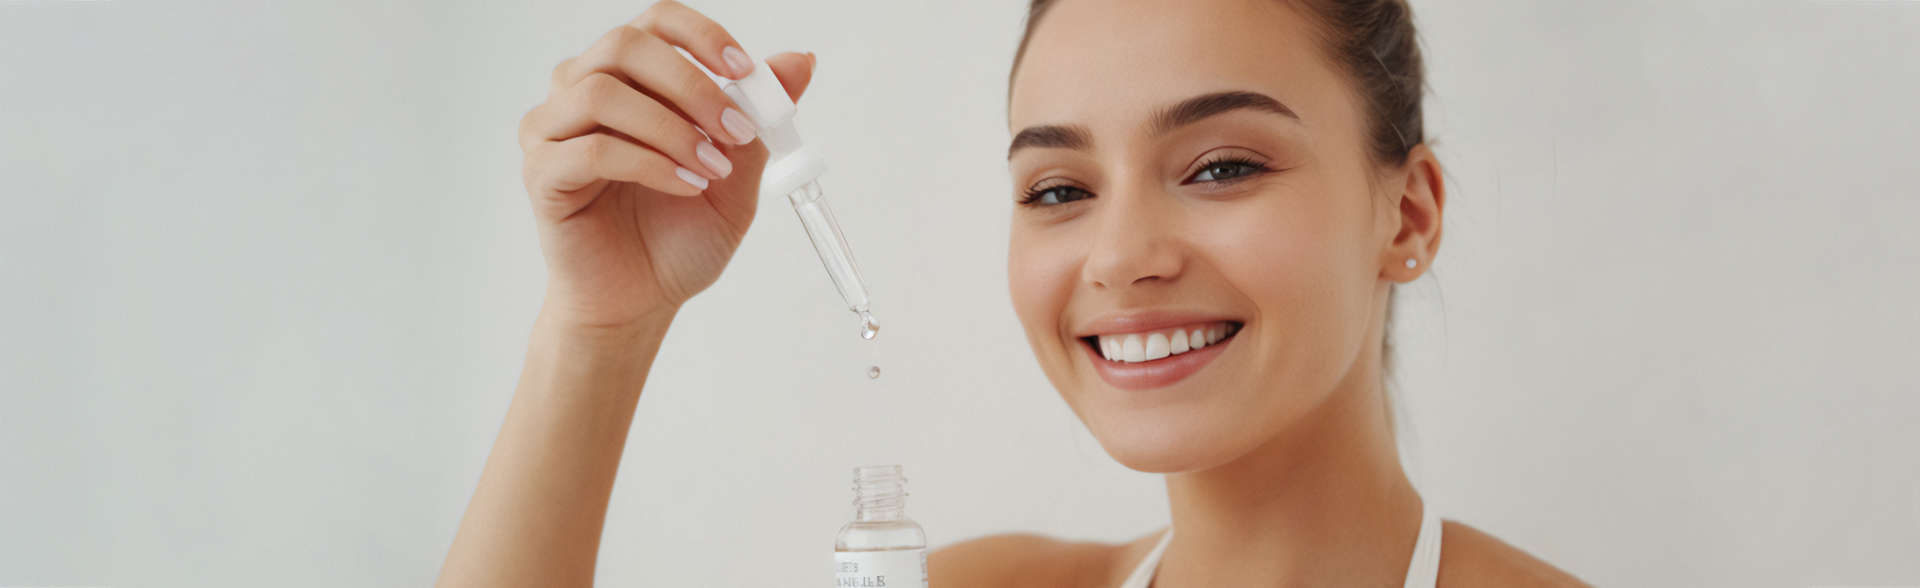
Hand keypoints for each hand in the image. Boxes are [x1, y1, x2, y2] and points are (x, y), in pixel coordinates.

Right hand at [517, 1, 814, 331]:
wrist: (642, 301)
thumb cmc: (677, 237)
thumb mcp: (738, 174)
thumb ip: (759, 117)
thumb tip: (798, 61)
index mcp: (629, 77)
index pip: (656, 23)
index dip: (701, 35)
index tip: (744, 71)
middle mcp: (581, 90)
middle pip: (626, 46)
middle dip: (691, 85)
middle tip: (736, 130)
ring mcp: (553, 130)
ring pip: (603, 92)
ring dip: (671, 128)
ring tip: (711, 168)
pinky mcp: (543, 173)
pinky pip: (590, 149)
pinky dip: (648, 164)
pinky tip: (684, 187)